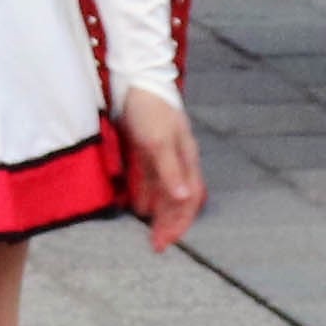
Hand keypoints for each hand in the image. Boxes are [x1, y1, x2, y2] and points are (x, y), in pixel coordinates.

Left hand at [115, 88, 207, 252]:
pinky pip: (149, 178)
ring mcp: (163, 154)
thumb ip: (170, 170)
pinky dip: (145, 194)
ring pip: (164, 190)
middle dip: (170, 223)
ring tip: (148, 231)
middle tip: (156, 245)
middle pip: (178, 198)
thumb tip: (183, 197)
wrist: (136, 80)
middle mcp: (178, 159)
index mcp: (186, 158)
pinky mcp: (147, 148)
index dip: (180, 222)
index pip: (189, 198)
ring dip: (158, 212)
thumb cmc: (150, 109)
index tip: (165, 242)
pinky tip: (137, 206)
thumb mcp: (159, 141)